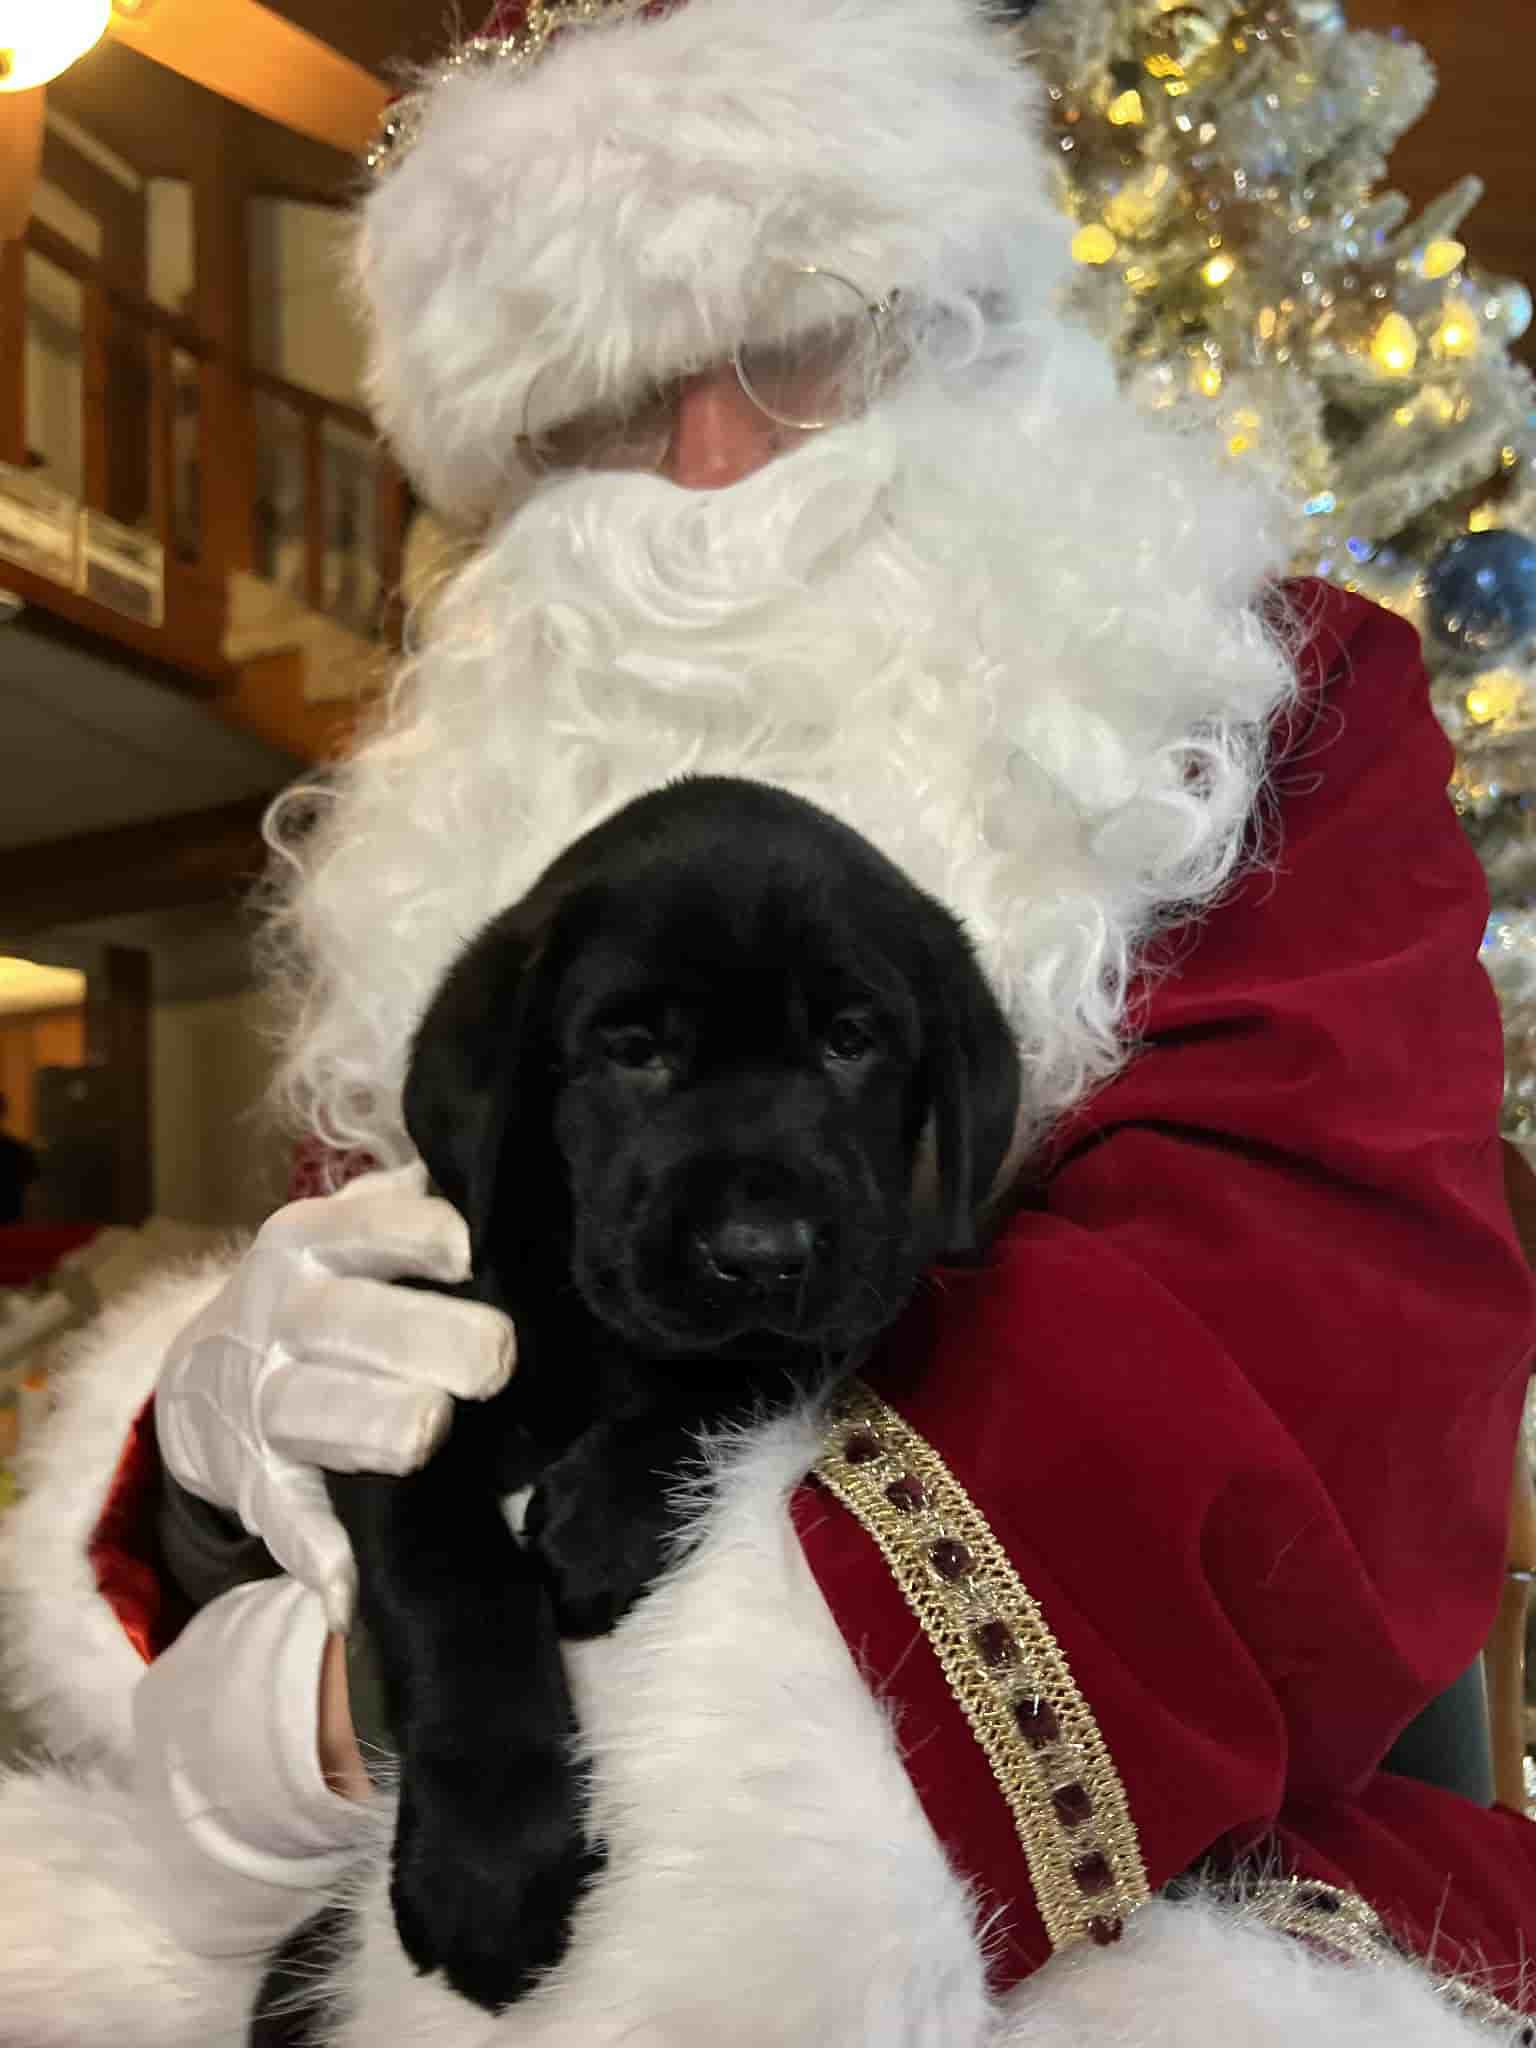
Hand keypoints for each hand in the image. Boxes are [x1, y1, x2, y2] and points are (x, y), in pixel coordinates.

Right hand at [156, 1161, 513, 1629]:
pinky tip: (348, 1587)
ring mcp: (266, 1403)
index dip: (413, 1236)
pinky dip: (315, 1556)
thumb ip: (404, 1203)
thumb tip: (481, 1163)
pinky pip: (286, 1519)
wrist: (207, 1373)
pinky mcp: (258, 1482)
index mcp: (308, 1247)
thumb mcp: (347, 1230)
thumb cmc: (325, 1290)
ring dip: (371, 1426)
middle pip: (348, 1325)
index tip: (468, 1251)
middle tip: (495, 1355)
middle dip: (421, 1338)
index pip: (360, 1230)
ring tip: (425, 1432)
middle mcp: (284, 1320)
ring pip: (314, 1414)